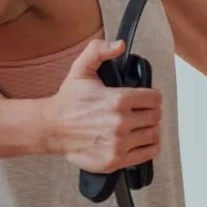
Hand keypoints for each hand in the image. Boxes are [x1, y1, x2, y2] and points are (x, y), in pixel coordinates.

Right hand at [46, 38, 162, 170]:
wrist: (51, 128)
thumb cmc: (68, 102)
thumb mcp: (81, 69)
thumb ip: (99, 51)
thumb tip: (119, 45)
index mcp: (116, 100)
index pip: (154, 98)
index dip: (152, 96)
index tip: (146, 98)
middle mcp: (120, 123)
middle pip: (155, 116)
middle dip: (151, 112)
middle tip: (142, 111)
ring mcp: (118, 143)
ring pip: (153, 134)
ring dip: (150, 128)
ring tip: (141, 125)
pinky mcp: (115, 160)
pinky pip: (148, 153)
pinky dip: (149, 146)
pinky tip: (140, 140)